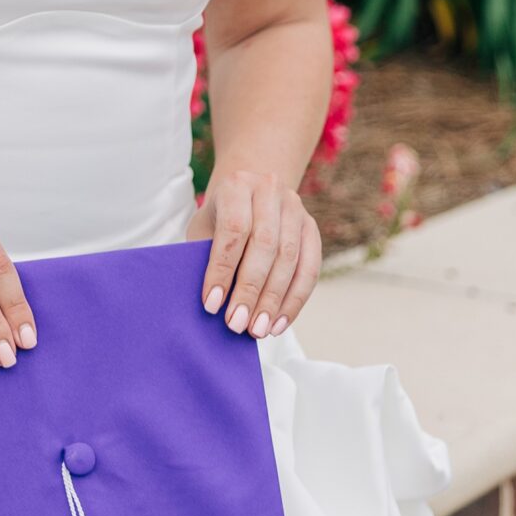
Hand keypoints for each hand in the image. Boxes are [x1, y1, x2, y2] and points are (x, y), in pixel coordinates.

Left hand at [197, 168, 321, 340]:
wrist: (248, 193)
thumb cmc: (218, 218)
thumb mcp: (204, 228)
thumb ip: (205, 257)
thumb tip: (213, 304)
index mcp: (237, 185)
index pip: (233, 230)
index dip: (223, 270)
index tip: (212, 305)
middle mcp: (270, 190)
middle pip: (264, 245)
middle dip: (250, 290)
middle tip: (237, 324)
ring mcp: (295, 208)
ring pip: (289, 259)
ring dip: (273, 301)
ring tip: (258, 330)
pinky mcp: (312, 228)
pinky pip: (310, 268)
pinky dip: (294, 300)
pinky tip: (278, 323)